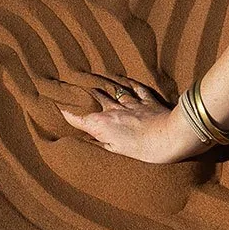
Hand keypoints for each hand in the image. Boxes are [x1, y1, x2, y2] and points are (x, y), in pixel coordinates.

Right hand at [58, 75, 208, 163]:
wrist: (170, 137)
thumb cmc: (144, 150)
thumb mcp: (118, 152)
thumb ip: (102, 142)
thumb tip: (90, 137)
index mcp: (104, 124)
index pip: (80, 119)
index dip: (68, 113)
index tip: (58, 107)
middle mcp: (114, 110)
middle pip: (97, 97)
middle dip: (85, 92)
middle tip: (76, 84)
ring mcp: (132, 103)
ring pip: (115, 90)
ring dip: (105, 83)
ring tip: (96, 77)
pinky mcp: (147, 101)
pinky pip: (137, 89)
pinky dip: (130, 84)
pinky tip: (126, 80)